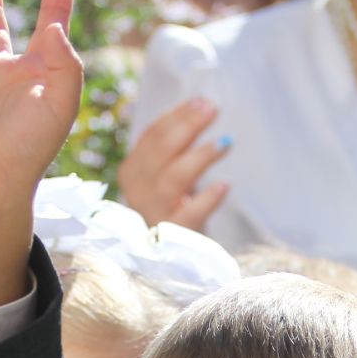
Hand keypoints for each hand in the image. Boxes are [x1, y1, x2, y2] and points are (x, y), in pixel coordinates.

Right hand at [117, 97, 230, 229]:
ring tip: (225, 143)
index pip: (151, 136)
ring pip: (171, 180)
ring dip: (199, 157)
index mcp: (132, 171)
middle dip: (186, 127)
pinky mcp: (172, 236)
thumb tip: (202, 106)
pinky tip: (224, 186)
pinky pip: (188, 215)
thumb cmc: (175, 206)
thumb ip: (176, 147)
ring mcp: (152, 214)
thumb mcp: (170, 174)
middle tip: (213, 111)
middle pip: (159, 152)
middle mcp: (135, 191)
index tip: (201, 101)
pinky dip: (206, 199)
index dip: (175, 116)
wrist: (176, 256)